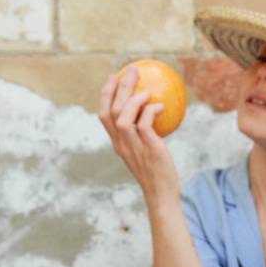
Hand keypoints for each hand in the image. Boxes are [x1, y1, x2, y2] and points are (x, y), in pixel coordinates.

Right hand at [98, 66, 180, 201]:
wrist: (161, 195)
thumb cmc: (157, 173)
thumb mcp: (146, 151)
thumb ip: (145, 134)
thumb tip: (156, 111)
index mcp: (117, 143)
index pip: (104, 115)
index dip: (106, 94)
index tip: (114, 77)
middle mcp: (121, 144)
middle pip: (111, 110)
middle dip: (119, 87)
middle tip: (131, 71)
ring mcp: (133, 147)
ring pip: (123, 116)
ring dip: (133, 99)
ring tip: (146, 90)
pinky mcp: (149, 149)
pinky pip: (145, 124)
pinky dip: (150, 111)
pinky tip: (160, 106)